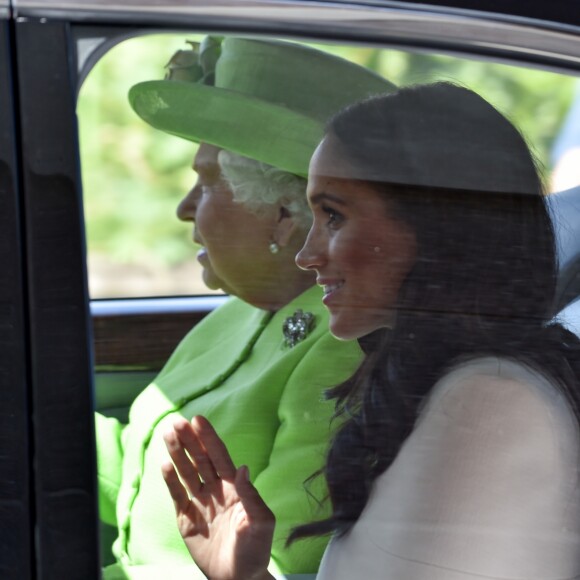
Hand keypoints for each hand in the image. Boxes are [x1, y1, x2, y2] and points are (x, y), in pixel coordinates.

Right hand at [162, 416, 274, 579]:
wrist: (238, 577)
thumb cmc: (255, 549)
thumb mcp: (260, 522)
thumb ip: (252, 496)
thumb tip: (244, 467)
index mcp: (234, 486)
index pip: (219, 455)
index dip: (209, 437)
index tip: (198, 419)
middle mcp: (215, 489)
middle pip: (200, 459)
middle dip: (190, 440)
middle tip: (177, 422)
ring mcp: (200, 502)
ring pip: (187, 472)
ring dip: (178, 453)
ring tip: (168, 434)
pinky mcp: (186, 518)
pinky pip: (177, 495)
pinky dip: (170, 480)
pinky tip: (165, 464)